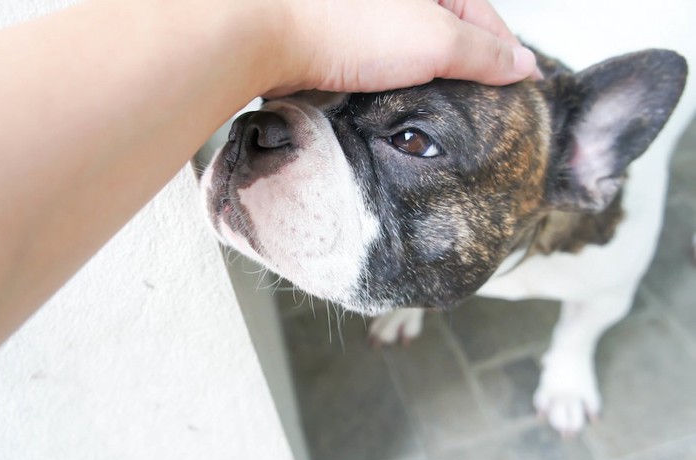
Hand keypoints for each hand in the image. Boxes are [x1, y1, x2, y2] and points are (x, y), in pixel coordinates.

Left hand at [269, 0, 538, 96]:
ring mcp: (373, 14)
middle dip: (466, 70)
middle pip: (452, 32)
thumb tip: (521, 62)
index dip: (506, 53)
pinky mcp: (347, 36)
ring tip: (443, 112)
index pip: (485, 16)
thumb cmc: (346, 26)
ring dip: (429, 81)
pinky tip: (401, 102)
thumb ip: (482, 51)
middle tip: (483, 109)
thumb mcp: (433, 39)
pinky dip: (397, 83)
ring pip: (416, 51)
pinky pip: (385, 62)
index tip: (523, 86)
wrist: (270, 36)